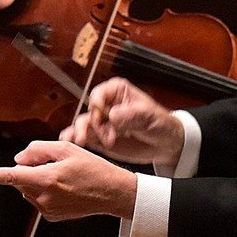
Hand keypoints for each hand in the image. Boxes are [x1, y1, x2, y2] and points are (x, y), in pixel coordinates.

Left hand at [0, 140, 137, 221]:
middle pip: (20, 179)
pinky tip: (65, 190)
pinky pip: (38, 199)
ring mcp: (46, 209)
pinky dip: (45, 192)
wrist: (112, 193)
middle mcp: (43, 197)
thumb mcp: (67, 148)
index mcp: (45, 179)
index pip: (9, 177)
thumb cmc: (93, 168)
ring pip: (28, 190)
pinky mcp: (50, 216)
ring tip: (64, 178)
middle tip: (54, 164)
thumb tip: (19, 160)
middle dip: (29, 169)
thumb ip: (38, 150)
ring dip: (38, 181)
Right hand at [60, 78, 183, 167]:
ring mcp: (103, 122)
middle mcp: (107, 105)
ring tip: (83, 142)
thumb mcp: (149, 116)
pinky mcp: (100, 138)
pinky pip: (85, 136)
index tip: (104, 116)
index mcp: (117, 91)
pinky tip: (70, 142)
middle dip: (93, 124)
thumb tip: (112, 115)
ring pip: (84, 124)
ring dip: (81, 132)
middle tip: (105, 137)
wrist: (166, 145)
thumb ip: (131, 114)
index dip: (98, 105)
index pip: (99, 94)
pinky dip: (75, 138)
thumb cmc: (161, 123)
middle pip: (90, 111)